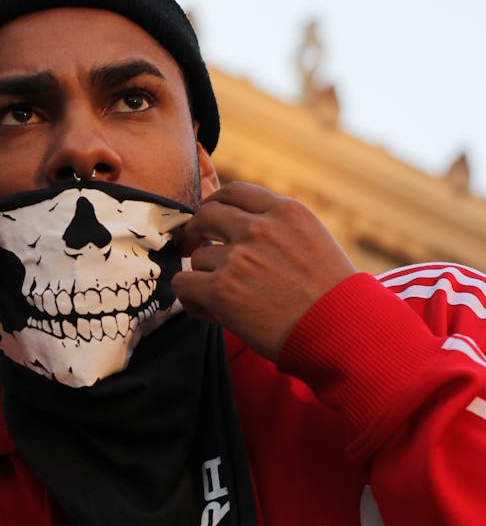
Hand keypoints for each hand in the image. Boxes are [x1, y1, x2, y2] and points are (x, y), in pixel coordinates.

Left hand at [173, 181, 354, 359]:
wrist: (342, 333)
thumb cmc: (332, 297)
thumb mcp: (314, 242)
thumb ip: (278, 228)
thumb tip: (238, 227)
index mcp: (286, 211)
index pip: (235, 192)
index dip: (216, 206)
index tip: (212, 224)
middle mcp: (260, 227)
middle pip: (206, 214)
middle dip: (196, 231)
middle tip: (193, 247)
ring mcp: (239, 257)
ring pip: (197, 257)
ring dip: (203, 277)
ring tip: (223, 300)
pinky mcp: (222, 289)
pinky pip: (184, 284)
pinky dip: (192, 299)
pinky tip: (210, 312)